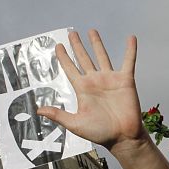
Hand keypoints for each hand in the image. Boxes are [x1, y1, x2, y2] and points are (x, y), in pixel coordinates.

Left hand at [36, 30, 142, 151]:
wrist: (122, 137)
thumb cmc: (100, 133)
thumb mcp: (75, 124)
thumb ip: (58, 115)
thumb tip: (38, 110)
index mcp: (82, 89)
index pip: (70, 69)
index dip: (63, 57)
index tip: (57, 46)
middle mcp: (95, 81)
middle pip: (84, 58)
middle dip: (77, 46)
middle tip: (71, 33)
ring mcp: (110, 79)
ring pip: (102, 56)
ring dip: (97, 43)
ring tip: (92, 31)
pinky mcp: (125, 80)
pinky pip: (128, 61)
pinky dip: (130, 50)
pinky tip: (130, 38)